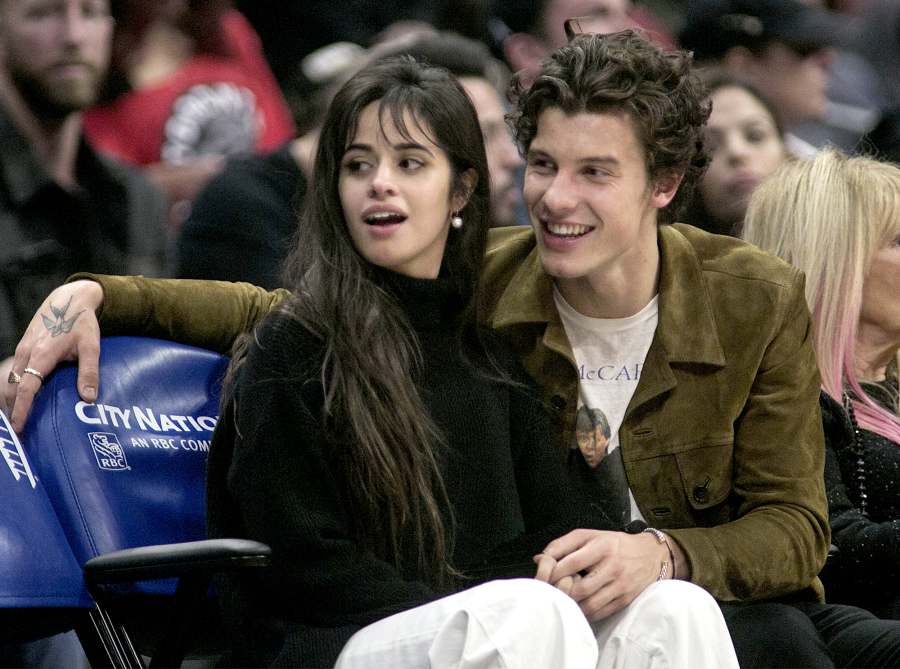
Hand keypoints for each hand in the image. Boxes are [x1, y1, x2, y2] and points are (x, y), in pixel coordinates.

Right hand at [3, 280, 103, 431]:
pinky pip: (16, 372)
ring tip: (21, 418)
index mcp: (41, 355)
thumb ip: (89, 372)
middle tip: (20, 430)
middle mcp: (27, 353)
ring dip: (14, 399)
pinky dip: (17, 386)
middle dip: (15, 409)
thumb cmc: (81, 323)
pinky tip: (25, 397)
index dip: (22, 409)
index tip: (19, 427)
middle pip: (14, 388)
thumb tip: (89, 398)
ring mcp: (23, 350)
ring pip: (13, 380)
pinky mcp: (24, 347)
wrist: (69, 299)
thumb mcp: (91, 347)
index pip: (27, 389)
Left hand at [538, 529, 667, 620]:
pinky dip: (586, 613)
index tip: (545, 577)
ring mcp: (621, 585)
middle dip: (563, 592)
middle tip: (552, 593)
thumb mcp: (590, 535)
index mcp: (601, 546)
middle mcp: (613, 566)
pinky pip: (601, 612)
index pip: (573, 562)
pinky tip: (579, 607)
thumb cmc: (613, 544)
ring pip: (590, 604)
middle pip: (581, 588)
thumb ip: (563, 544)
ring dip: (573, 605)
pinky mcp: (625, 599)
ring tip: (564, 600)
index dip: (555, 572)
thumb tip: (538, 559)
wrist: (651, 555)